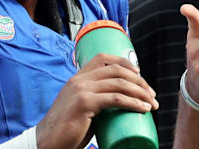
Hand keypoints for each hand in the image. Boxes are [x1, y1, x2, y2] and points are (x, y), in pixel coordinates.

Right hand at [36, 53, 157, 148]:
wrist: (47, 142)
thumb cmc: (66, 129)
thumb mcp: (81, 106)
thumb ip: (95, 98)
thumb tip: (119, 101)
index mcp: (77, 78)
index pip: (103, 58)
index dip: (125, 63)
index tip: (139, 75)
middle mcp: (79, 79)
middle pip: (117, 70)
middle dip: (139, 81)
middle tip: (151, 95)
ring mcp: (81, 90)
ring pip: (120, 83)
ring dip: (141, 93)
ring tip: (152, 104)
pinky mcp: (84, 103)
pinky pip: (116, 99)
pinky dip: (133, 103)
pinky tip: (143, 108)